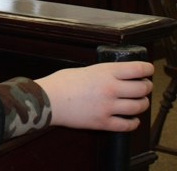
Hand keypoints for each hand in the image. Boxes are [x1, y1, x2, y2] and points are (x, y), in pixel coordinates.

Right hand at [35, 61, 153, 131]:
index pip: (138, 69)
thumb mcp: (84, 70)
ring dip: (142, 104)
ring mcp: (108, 107)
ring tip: (139, 102)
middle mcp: (110, 89)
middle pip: (142, 88)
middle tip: (143, 87)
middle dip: (146, 87)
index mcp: (105, 72)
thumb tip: (115, 77)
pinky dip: (133, 122)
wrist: (47, 101)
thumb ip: (102, 73)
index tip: (148, 70)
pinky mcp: (103, 122)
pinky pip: (127, 125)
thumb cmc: (60, 83)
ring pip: (138, 106)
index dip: (147, 69)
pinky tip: (132, 119)